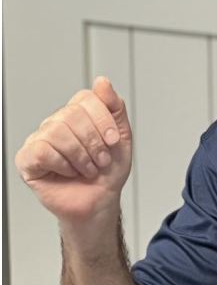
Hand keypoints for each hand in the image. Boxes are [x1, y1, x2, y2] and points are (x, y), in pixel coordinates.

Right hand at [14, 76, 132, 226]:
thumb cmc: (107, 172)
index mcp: (77, 115)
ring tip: (88, 169)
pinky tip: (69, 172)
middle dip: (94, 142)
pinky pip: (43, 150)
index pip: (85, 98)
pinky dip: (64, 165)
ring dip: (81, 156)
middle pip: (71, 114)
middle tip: (101, 160)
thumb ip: (115, 108)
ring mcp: (39, 139)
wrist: (99, 202)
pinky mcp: (27, 158)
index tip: (113, 141)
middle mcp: (55, 123)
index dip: (103, 119)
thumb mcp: (121, 138)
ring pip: (57, 132)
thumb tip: (102, 82)